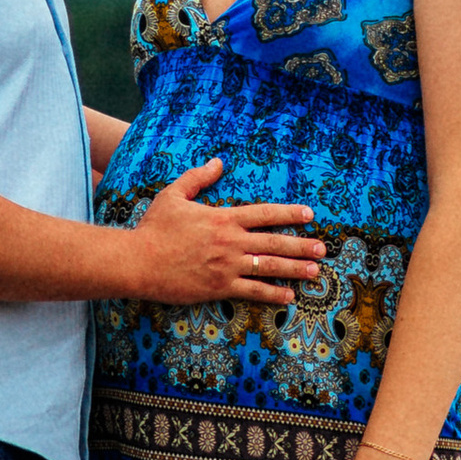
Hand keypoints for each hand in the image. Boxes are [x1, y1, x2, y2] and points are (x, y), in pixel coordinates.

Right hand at [128, 160, 326, 305]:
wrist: (138, 261)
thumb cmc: (154, 228)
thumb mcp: (173, 195)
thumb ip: (198, 177)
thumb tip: (218, 162)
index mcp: (223, 218)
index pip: (264, 214)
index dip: (289, 213)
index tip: (309, 214)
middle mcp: (230, 242)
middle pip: (274, 242)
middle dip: (301, 245)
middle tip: (322, 249)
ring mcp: (226, 266)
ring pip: (268, 267)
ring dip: (294, 270)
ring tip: (315, 272)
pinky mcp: (219, 288)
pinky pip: (252, 292)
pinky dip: (272, 295)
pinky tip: (289, 297)